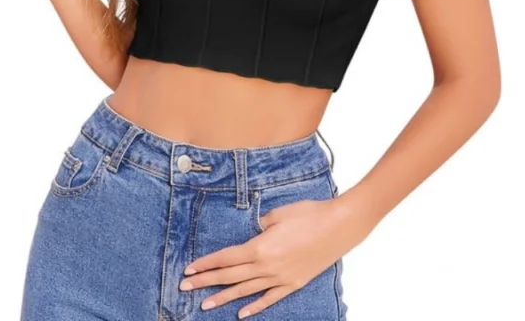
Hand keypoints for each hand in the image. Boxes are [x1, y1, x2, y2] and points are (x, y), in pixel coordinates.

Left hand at [179, 195, 357, 317]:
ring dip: (224, 298)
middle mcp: (267, 267)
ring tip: (204, 305)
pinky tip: (241, 314)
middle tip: (185, 287)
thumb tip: (253, 232)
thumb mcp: (279, 213)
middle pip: (231, 276)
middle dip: (206, 281)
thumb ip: (261, 225)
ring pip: (246, 291)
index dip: (207, 263)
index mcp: (261, 246)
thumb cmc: (309, 214)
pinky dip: (255, 307)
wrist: (339, 226)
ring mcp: (281, 278)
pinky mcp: (294, 283)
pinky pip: (270, 298)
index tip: (189, 269)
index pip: (227, 258)